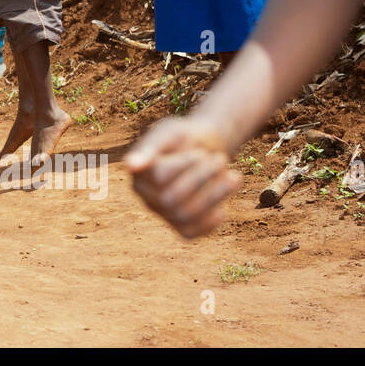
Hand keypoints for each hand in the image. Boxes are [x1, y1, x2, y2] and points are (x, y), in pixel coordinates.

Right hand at [126, 113, 242, 238]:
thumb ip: (151, 146)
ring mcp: (163, 213)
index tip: (200, 153)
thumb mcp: (170, 133)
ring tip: (234, 177)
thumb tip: (130, 165)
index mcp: (139, 173)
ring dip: (214, 196)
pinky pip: (190, 233)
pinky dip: (209, 222)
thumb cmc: (183, 139)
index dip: (184, 166)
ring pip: (184, 215)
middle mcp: (146, 196)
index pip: (159, 177)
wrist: (202, 149)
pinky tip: (222, 207)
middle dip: (202, 178)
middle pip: (172, 198)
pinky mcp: (180, 227)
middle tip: (220, 159)